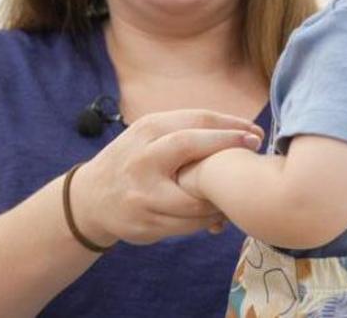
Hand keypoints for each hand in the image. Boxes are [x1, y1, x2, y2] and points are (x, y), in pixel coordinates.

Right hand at [68, 109, 262, 245]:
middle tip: (256, 149)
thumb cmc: (134, 160)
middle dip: (228, 146)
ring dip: (222, 195)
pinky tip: (219, 212)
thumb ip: (187, 130)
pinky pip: (189, 225)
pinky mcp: (146, 223)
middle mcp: (143, 158)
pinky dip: (209, 219)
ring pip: (195, 196)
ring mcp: (143, 193)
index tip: (255, 132)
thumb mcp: (150, 135)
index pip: (195, 121)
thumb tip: (241, 130)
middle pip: (191, 146)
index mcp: (147, 131)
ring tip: (240, 189)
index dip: (230, 125)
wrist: (90, 199)